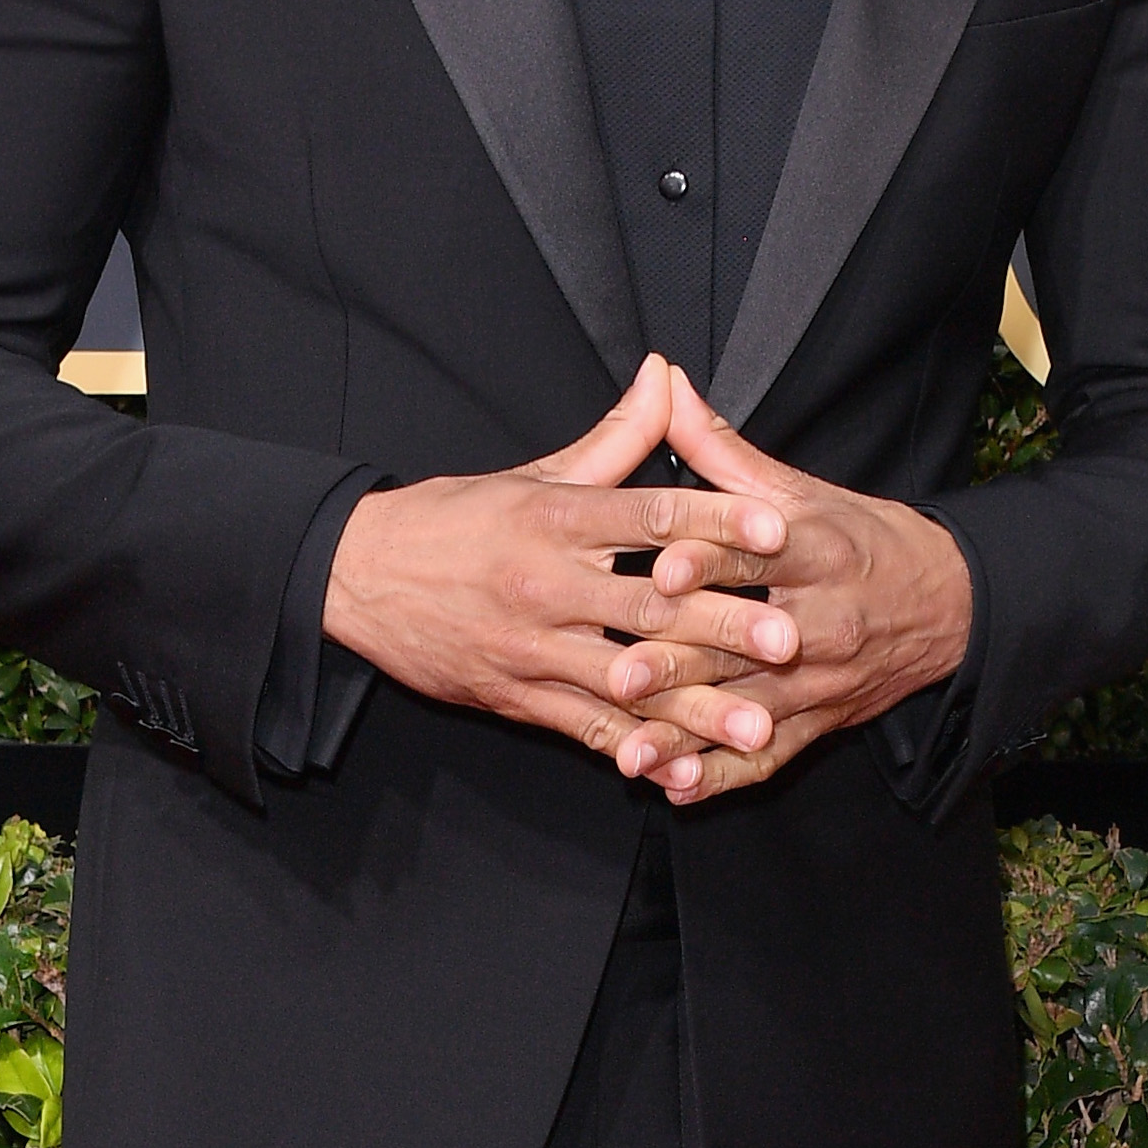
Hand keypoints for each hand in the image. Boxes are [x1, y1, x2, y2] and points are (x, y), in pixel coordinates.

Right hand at [323, 357, 805, 788]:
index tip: (776, 529)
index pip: (648, 513)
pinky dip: (637, 750)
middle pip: (649, 605)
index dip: (716, 520)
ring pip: (627, 681)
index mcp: (556, 517)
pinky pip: (587, 729)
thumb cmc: (454, 521)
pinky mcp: (517, 697)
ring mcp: (532, 647)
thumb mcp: (533, 473)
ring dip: (697, 708)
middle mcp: (547, 583)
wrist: (356, 578)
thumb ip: (614, 436)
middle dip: (724, 625)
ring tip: (759, 726)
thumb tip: (666, 376)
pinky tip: (687, 772)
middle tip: (790, 640)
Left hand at [592, 364, 971, 804]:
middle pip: (744, 645)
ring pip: (749, 711)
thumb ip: (723, 449)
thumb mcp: (801, 489)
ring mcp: (821, 681)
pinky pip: (768, 759)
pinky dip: (722, 777)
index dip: (711, 562)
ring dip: (689, 735)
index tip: (662, 570)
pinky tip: (675, 791)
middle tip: (620, 675)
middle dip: (682, 663)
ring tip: (632, 753)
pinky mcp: (819, 724)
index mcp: (817, 551)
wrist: (952, 606)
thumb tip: (665, 384)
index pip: (759, 557)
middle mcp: (821, 621)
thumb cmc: (862, 539)